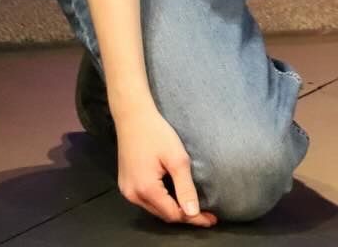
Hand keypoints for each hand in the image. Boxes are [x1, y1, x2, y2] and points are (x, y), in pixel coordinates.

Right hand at [113, 105, 217, 226]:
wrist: (133, 117)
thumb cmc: (156, 133)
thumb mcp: (177, 159)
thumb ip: (185, 187)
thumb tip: (192, 213)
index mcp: (146, 189)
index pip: (174, 214)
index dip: (194, 218)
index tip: (211, 219)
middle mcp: (133, 195)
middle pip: (164, 214)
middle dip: (185, 215)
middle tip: (206, 214)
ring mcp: (127, 190)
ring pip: (155, 209)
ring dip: (174, 209)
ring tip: (193, 207)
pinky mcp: (126, 184)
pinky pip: (147, 200)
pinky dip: (162, 201)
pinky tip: (174, 196)